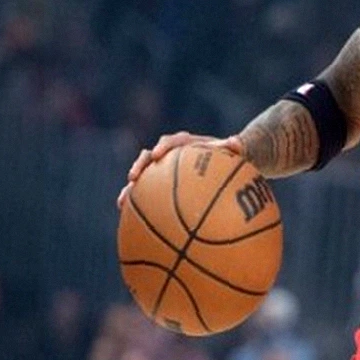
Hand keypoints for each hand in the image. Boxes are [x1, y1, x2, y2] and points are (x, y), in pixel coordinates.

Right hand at [116, 131, 243, 209]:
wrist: (222, 163)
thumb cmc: (227, 156)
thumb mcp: (233, 151)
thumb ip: (234, 146)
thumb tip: (236, 142)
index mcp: (184, 143)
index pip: (171, 141)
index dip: (163, 147)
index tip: (157, 155)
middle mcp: (169, 154)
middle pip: (149, 157)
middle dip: (140, 165)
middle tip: (133, 177)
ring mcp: (161, 169)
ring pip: (142, 176)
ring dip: (131, 187)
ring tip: (123, 201)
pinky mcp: (159, 184)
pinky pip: (145, 193)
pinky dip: (137, 202)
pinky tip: (130, 217)